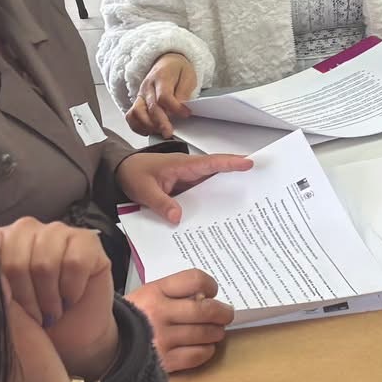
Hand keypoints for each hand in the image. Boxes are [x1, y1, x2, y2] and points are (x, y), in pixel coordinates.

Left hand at [0, 218, 117, 381]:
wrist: (71, 340)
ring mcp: (57, 232)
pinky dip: (72, 290)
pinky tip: (71, 296)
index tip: (6, 307)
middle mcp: (25, 231)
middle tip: (34, 316)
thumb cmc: (31, 326)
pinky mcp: (87, 241)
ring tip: (52, 310)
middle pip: (15, 260)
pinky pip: (74, 263)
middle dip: (25, 299)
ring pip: (45, 263)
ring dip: (50, 298)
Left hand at [116, 149, 252, 225]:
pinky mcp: (183, 189)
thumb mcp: (144, 190)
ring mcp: (187, 180)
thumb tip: (179, 217)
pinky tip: (218, 213)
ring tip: (248, 200)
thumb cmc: (133, 174)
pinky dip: (211, 200)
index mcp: (182, 166)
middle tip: (261, 181)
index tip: (249, 164)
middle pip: (218, 172)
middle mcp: (189, 171)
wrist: (120, 172)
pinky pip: (201, 193)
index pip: (210, 163)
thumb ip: (161, 203)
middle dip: (238, 174)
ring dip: (227, 188)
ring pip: (211, 183)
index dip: (230, 163)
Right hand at [128, 53, 195, 138]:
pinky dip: (137, 126)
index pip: (164, 96)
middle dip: (160, 123)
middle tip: (169, 133)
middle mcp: (148, 86)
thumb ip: (184, 92)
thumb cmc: (178, 70)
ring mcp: (141, 94)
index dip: (175, 108)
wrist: (167, 63)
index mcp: (161, 77)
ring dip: (148, 126)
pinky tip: (149, 131)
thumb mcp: (188, 76)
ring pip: (137, 113)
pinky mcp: (138, 102)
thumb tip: (181, 106)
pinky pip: (131, 116)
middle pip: (151, 107)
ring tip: (159, 132)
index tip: (186, 114)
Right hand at [129, 268, 233, 373]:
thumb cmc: (130, 319)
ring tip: (214, 332)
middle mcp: (159, 313)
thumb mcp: (145, 295)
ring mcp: (162, 339)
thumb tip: (205, 298)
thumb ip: (172, 293)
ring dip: (216, 333)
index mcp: (154, 292)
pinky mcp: (165, 361)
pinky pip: (199, 355)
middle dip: (223, 313)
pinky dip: (207, 351)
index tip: (212, 292)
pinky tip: (202, 347)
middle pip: (207, 309)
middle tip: (226, 315)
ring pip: (206, 333)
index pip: (195, 279)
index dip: (210, 285)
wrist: (103, 347)